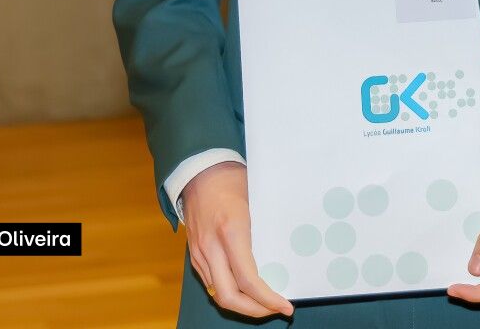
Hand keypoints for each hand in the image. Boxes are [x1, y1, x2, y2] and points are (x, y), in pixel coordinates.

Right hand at [181, 161, 293, 318]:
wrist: (198, 169)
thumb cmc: (231, 180)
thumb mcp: (256, 201)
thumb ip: (264, 231)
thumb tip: (286, 256)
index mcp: (231, 231)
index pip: (248, 280)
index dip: (268, 299)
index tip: (285, 307)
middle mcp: (211, 246)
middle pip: (229, 296)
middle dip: (254, 310)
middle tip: (274, 309)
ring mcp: (200, 252)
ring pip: (217, 293)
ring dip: (241, 304)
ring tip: (263, 303)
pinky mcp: (194, 253)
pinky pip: (210, 282)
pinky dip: (229, 291)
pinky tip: (245, 289)